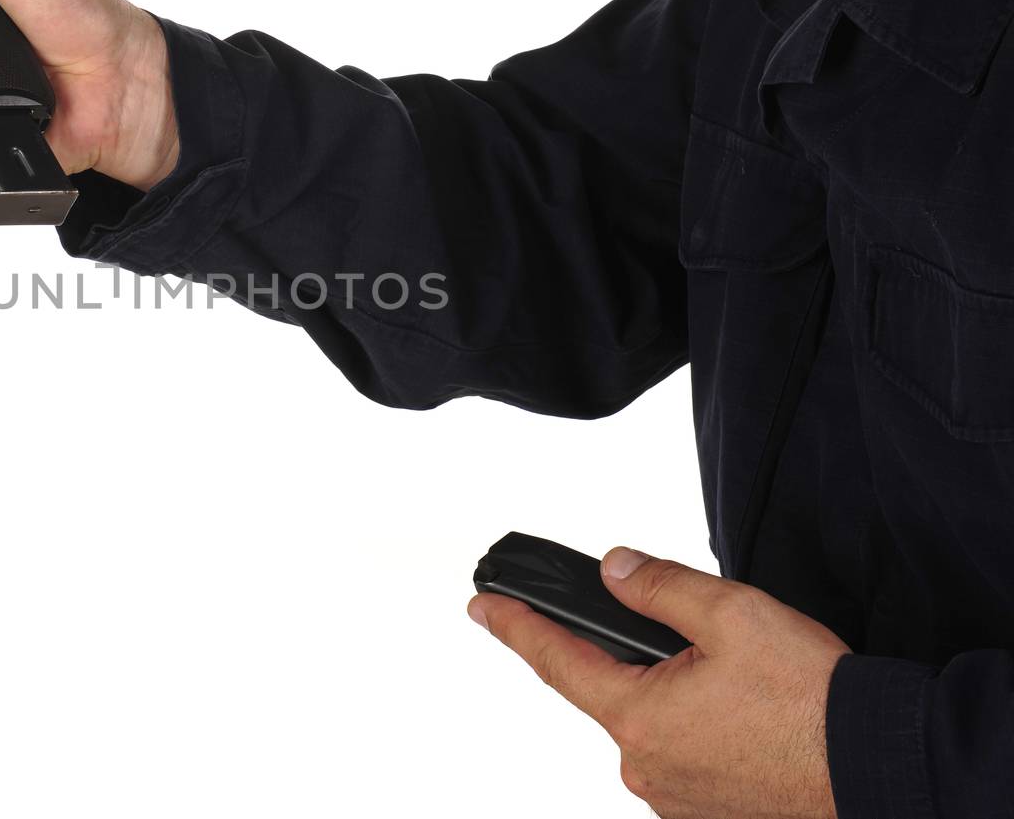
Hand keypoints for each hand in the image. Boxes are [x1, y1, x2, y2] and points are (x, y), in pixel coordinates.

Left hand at [468, 548, 850, 818]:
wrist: (882, 770)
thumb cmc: (814, 701)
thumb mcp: (732, 613)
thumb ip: (659, 585)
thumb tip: (614, 569)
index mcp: (638, 717)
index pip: (555, 659)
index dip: (515, 626)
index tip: (482, 608)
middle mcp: (644, 766)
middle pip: (617, 689)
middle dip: (647, 658)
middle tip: (714, 649)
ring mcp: (675, 797)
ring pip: (657, 723)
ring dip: (683, 697)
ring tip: (750, 688)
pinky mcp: (708, 813)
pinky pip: (688, 755)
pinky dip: (708, 730)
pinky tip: (752, 720)